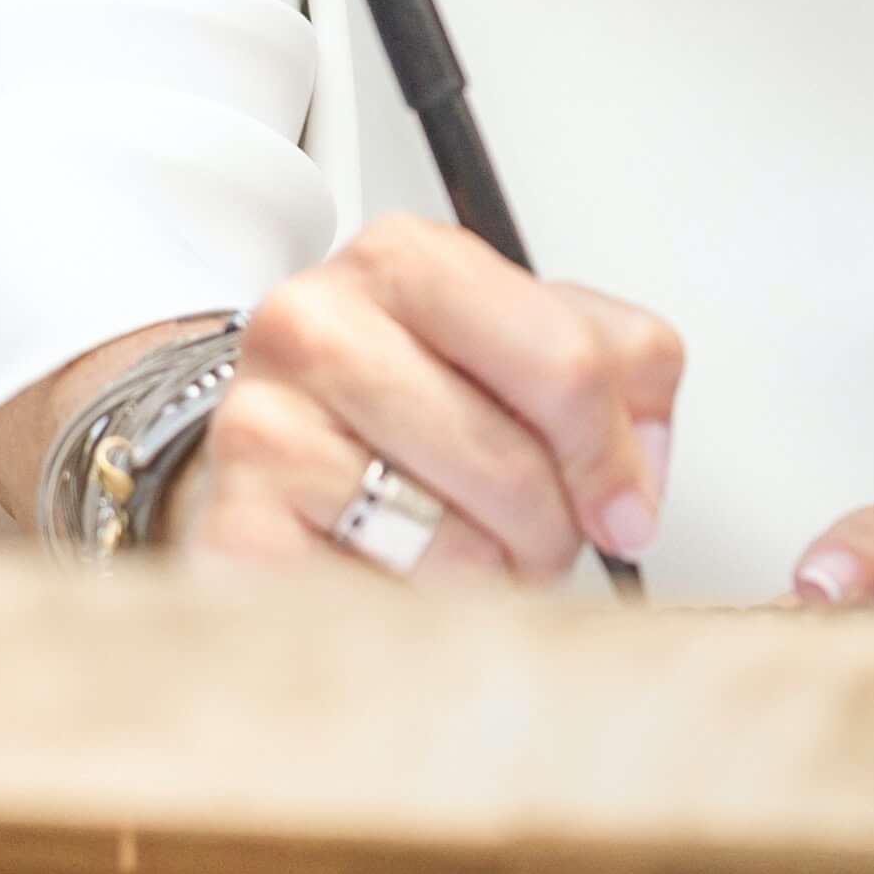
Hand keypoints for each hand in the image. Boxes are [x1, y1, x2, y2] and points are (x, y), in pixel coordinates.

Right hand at [175, 215, 682, 584]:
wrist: (268, 453)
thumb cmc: (400, 402)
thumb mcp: (521, 345)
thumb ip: (621, 372)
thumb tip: (637, 479)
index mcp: (406, 260)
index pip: (567, 362)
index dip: (613, 454)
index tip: (623, 508)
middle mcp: (318, 324)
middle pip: (518, 467)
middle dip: (551, 528)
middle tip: (532, 536)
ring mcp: (263, 425)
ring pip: (460, 549)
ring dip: (489, 578)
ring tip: (462, 551)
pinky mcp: (235, 529)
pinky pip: (386, 605)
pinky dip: (416, 613)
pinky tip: (397, 577)